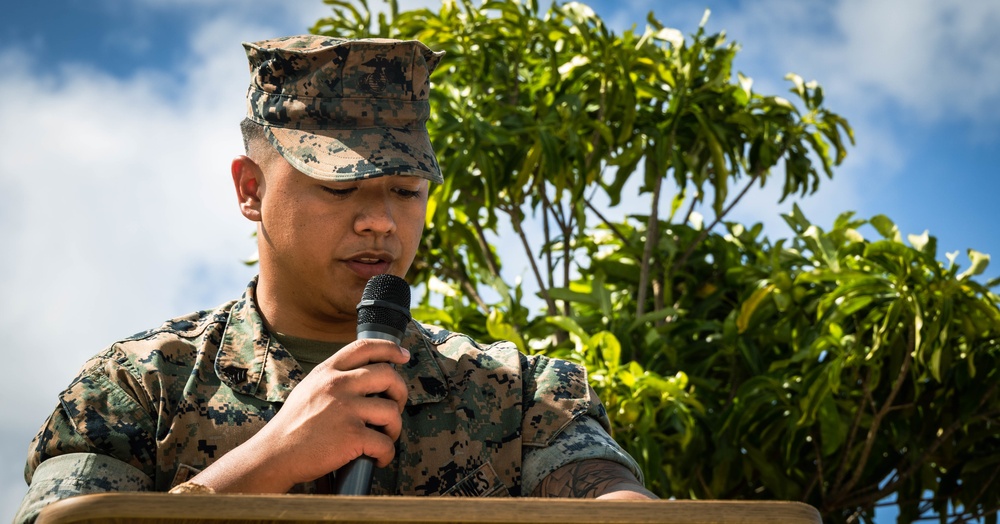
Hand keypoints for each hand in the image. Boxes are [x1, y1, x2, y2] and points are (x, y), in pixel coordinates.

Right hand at [186, 338, 409, 492]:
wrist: (274, 455)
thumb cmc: (291, 426)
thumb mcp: (309, 389)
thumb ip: (333, 379)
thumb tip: (363, 376)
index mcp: (327, 372)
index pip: (365, 347)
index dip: (390, 349)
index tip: (403, 355)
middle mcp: (337, 385)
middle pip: (388, 375)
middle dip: (400, 391)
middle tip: (396, 405)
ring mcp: (346, 409)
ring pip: (392, 410)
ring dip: (395, 427)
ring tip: (385, 436)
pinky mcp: (352, 435)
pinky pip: (385, 443)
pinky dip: (387, 454)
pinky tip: (379, 458)